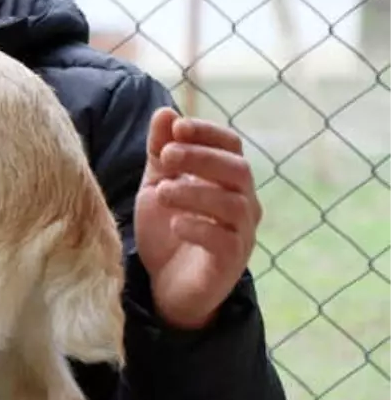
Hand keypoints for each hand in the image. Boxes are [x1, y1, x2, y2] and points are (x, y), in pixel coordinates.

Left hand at [134, 106, 261, 330]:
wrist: (166, 286)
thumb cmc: (168, 231)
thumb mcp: (157, 186)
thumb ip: (161, 154)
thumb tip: (164, 113)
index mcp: (226, 180)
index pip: (231, 146)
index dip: (207, 133)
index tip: (176, 126)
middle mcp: (243, 203)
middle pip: (238, 170)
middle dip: (201, 158)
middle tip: (167, 157)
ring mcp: (241, 234)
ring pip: (234, 204)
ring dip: (195, 192)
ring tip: (161, 192)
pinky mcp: (231, 263)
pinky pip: (226, 241)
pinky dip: (199, 228)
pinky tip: (176, 224)